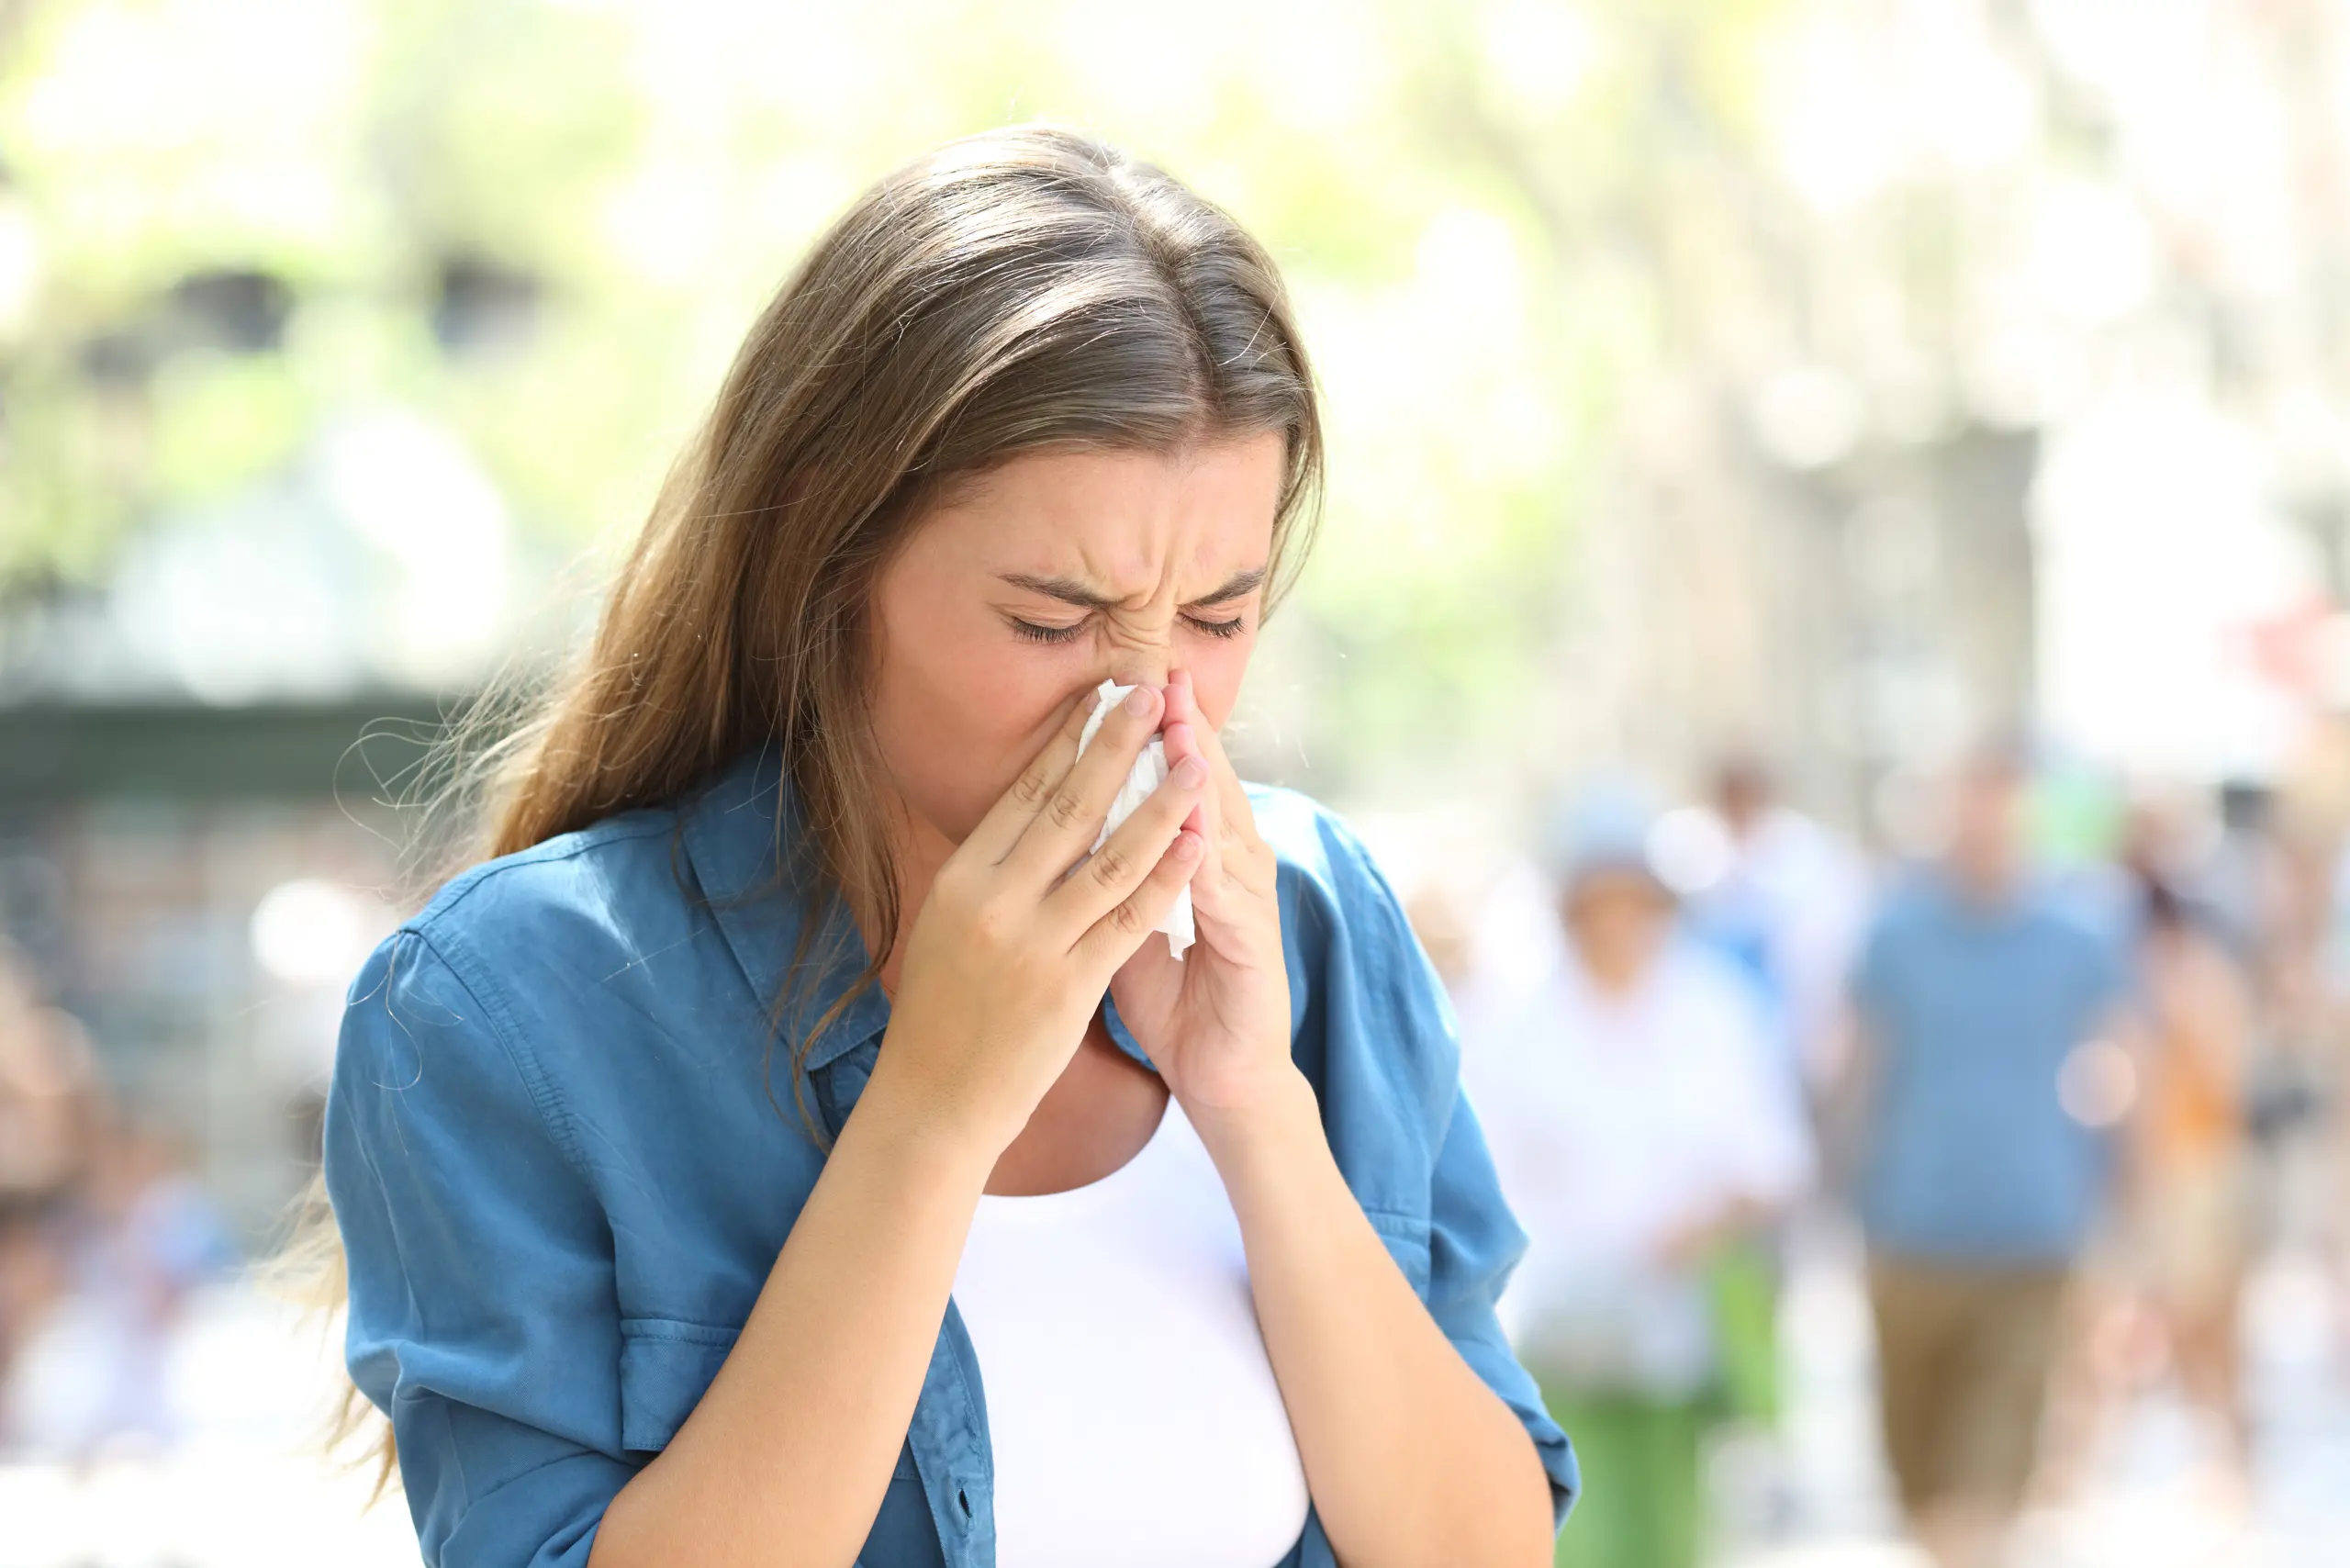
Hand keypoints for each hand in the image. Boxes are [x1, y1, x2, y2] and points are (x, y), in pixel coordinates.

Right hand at [876, 682, 1208, 1154]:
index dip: (1069, 739)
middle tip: (1152, 691)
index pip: (1024, 793)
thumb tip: (1024, 806)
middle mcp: (990, 901)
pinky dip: (1167, 875)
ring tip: (1194, 756)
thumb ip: (990, 870)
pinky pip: (1129, 919)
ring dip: (1159, 801)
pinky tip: (1196, 842)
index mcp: (960, 877)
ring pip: (1109, 856)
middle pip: (1067, 806)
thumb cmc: (944, 1010)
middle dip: (1117, 743)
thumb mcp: (948, 924)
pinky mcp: (1067, 987)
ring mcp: (1029, 944)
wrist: (935, 1099)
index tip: (1104, 694)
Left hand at [1109, 669, 1294, 1123]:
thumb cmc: (1174, 1001)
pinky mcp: (1256, 944)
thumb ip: (1106, 873)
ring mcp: (1248, 902)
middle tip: (1163, 673)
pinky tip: (1195, 825)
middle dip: (1185, 729)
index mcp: (1198, 857)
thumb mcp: (1127, 924)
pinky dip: (1210, 857)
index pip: (1172, 780)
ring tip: (1181, 729)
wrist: (1227, 1078)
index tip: (1122, 680)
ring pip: (1222, 826)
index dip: (1152, 732)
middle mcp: (1231, 867)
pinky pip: (1228, 893)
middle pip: (1206, 784)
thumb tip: (1056, 824)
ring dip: (1202, 778)